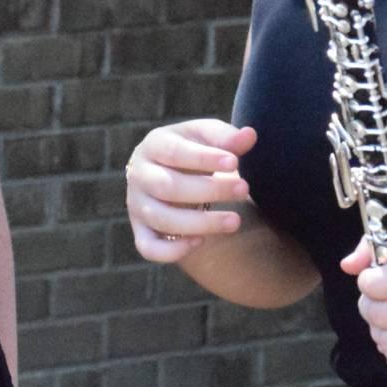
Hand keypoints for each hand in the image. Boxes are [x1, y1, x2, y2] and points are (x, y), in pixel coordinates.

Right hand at [124, 118, 251, 263]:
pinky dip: (173, 250)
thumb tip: (250, 135)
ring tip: (235, 221)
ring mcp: (137, 205)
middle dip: (209, 190)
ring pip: (162, 219)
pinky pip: (149, 248)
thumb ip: (227, 137)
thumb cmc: (193, 152)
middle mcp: (139, 175)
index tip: (235, 163)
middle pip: (167, 187)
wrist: (172, 173)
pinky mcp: (141, 231)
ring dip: (201, 223)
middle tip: (244, 189)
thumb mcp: (208, 138)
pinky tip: (202, 241)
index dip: (204, 158)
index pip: (174, 152)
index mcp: (153, 145)